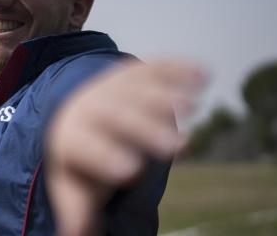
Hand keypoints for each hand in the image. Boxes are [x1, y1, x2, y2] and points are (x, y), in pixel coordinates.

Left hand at [45, 59, 205, 234]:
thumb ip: (78, 209)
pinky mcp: (137, 72)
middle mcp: (92, 106)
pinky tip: (203, 77)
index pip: (88, 147)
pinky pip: (156, 67)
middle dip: (147, 130)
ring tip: (193, 107)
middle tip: (177, 148)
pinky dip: (179, 69)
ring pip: (139, 89)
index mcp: (74, 137)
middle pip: (118, 116)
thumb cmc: (80, 157)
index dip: (106, 158)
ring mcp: (115, 85)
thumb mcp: (73, 182)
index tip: (130, 172)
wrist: (73, 109)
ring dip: (167, 96)